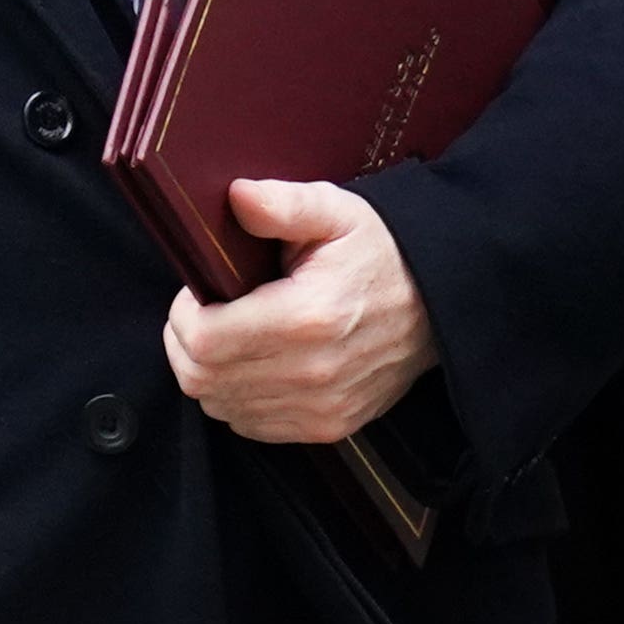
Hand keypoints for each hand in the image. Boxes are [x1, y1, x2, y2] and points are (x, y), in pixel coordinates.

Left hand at [161, 179, 440, 444]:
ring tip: (230, 337)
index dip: (182, 316)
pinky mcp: (329, 426)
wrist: (441, 301)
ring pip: (221, 407)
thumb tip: (237, 197)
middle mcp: (312, 372)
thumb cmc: (382, 251)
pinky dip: (238, 399)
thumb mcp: (336, 211)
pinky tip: (255, 366)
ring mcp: (321, 407)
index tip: (197, 292)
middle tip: (204, 313)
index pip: (203, 340)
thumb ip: (284, 205)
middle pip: (202, 379)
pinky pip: (251, 427)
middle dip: (186, 345)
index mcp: (307, 316)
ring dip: (211, 374)